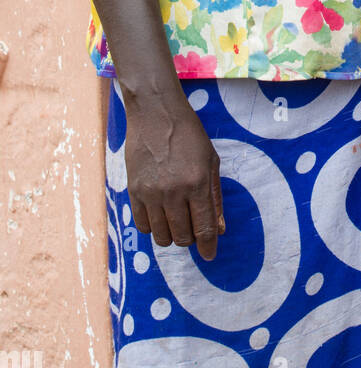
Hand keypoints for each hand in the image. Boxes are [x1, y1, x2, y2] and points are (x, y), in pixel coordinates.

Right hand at [124, 92, 223, 260]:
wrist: (155, 112)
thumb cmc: (189, 133)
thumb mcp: (211, 160)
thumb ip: (215, 196)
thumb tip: (220, 229)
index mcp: (197, 183)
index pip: (204, 228)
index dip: (209, 246)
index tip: (210, 255)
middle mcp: (174, 192)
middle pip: (182, 237)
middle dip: (191, 238)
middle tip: (192, 226)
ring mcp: (151, 193)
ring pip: (162, 237)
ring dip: (172, 235)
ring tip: (176, 220)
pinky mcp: (134, 191)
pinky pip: (142, 226)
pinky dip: (153, 227)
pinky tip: (159, 214)